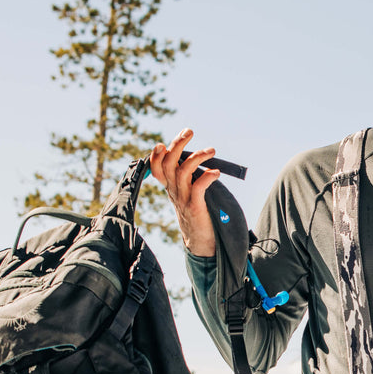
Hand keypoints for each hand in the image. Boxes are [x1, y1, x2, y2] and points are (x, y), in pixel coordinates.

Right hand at [149, 128, 219, 256]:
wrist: (202, 242)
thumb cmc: (199, 214)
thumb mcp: (189, 194)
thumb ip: (189, 178)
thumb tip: (195, 157)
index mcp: (170, 187)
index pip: (156, 168)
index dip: (157, 155)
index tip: (163, 142)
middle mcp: (174, 191)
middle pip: (169, 163)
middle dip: (178, 144)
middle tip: (190, 131)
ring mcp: (183, 199)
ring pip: (183, 171)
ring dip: (197, 157)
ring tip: (212, 150)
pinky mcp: (195, 207)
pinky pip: (198, 187)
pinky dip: (207, 177)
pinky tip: (216, 173)